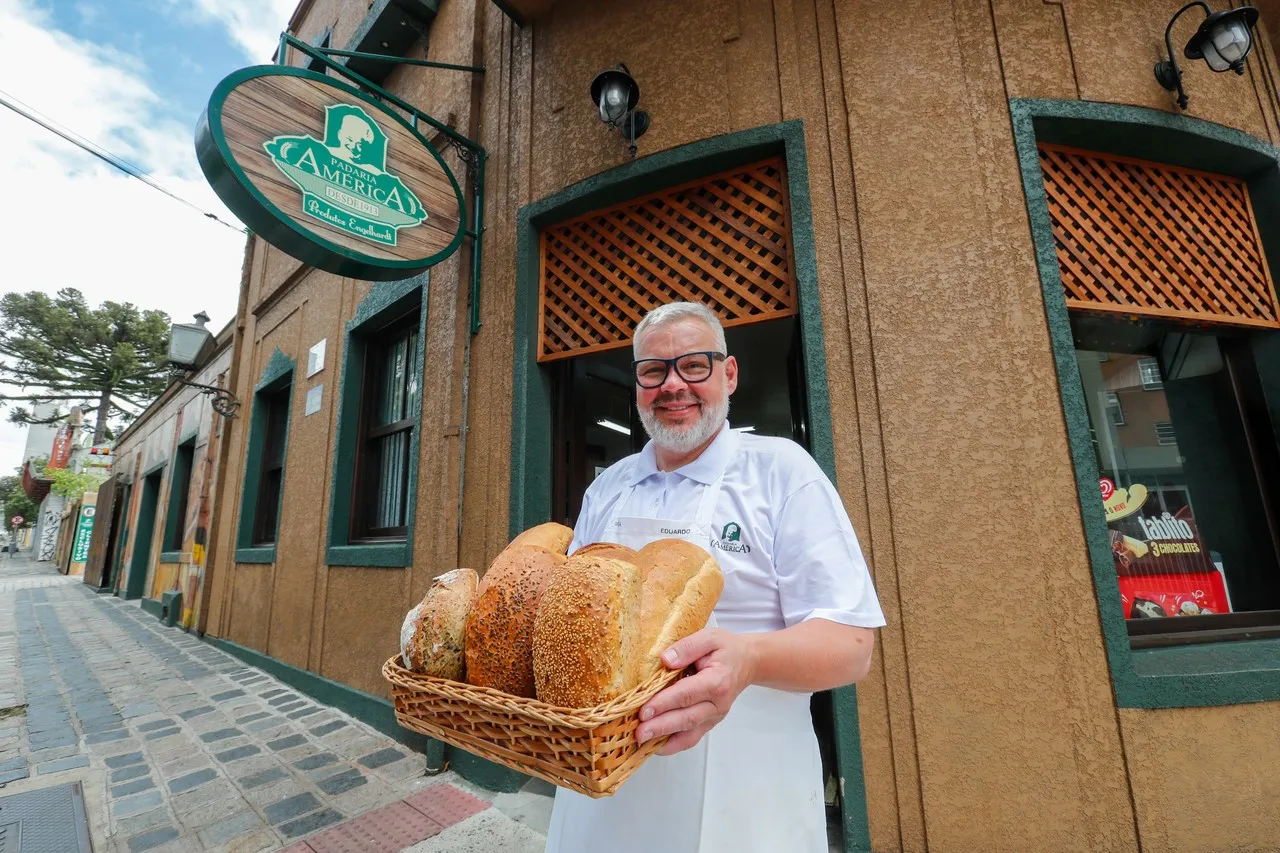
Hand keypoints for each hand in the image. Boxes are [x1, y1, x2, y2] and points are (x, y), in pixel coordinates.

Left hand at [635, 628, 756, 754]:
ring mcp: (714, 717)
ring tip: (642, 742)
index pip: (687, 694)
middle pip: (686, 718)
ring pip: (688, 733)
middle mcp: (718, 704)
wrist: (747, 663)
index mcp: (717, 681)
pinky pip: (691, 738)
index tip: (644, 710)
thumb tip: (666, 660)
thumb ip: (687, 647)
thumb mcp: (709, 637)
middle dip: (660, 727)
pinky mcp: (709, 723)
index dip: (664, 703)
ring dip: (664, 739)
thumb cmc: (726, 649)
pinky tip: (654, 746)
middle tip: (638, 732)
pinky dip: (673, 745)